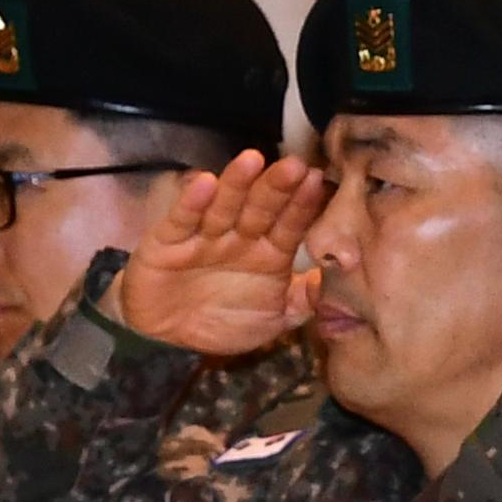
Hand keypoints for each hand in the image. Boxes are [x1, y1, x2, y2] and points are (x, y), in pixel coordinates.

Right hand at [113, 152, 329, 355]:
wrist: (168, 340)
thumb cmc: (224, 322)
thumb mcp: (272, 321)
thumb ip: (303, 302)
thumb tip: (332, 284)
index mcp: (269, 253)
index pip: (290, 224)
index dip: (302, 204)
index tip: (318, 182)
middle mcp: (240, 238)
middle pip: (260, 208)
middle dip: (277, 187)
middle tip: (295, 165)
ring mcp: (205, 236)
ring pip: (224, 206)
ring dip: (237, 184)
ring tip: (252, 161)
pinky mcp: (169, 240)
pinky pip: (182, 220)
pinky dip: (192, 202)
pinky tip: (205, 182)